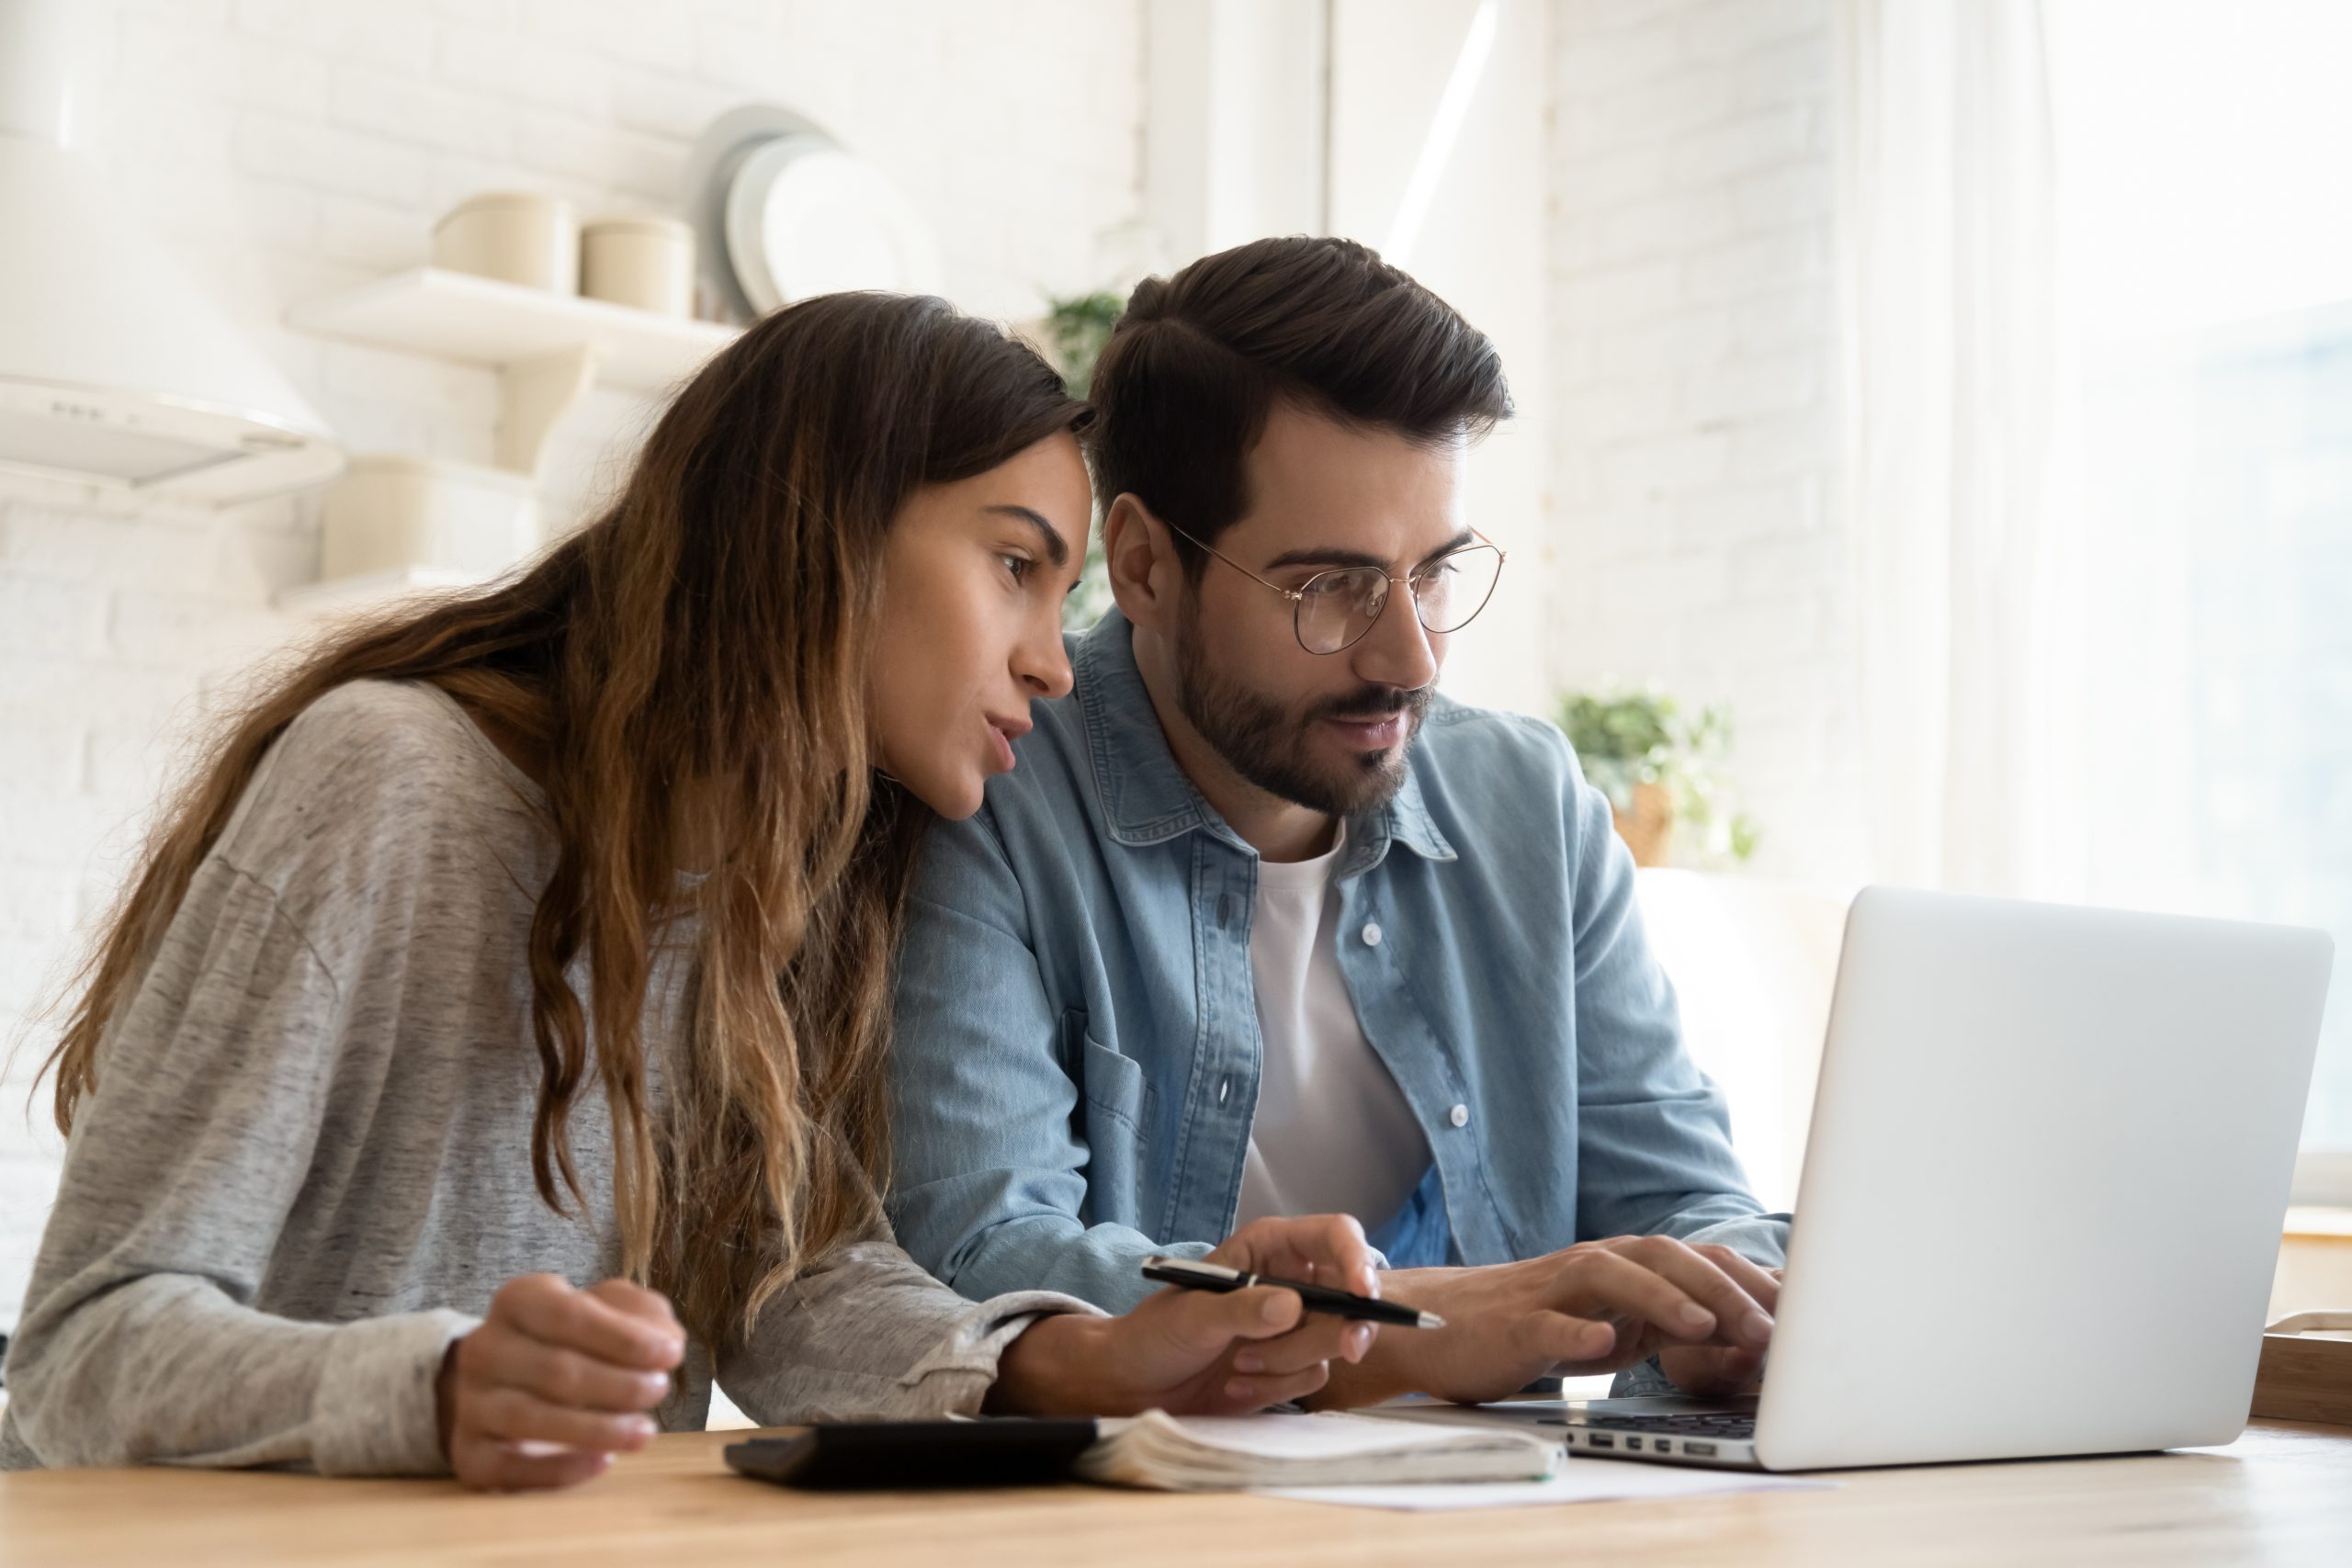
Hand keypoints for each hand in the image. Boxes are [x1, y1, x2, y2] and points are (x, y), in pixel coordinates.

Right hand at [437, 1275, 686, 1490]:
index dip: (622, 1337)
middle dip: (618, 1384)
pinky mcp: (470, 1453)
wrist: (509, 1382)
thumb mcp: (611, 1311)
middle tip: (659, 1390)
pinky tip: (603, 1461)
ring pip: (529, 1418)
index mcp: (518, 1300)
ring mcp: (471, 1402)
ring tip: (644, 1432)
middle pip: (554, 1370)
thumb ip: (643, 1315)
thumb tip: (664, 1342)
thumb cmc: (574, 1340)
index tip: (670, 1355)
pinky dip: (559, 1469)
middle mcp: (485, 1348)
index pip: (567, 1314)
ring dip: (597, 1429)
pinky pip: (509, 1467)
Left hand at [988, 1215, 1383, 1415]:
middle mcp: (1290, 1281)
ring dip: (1289, 1362)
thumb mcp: (1193, 1317)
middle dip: (1343, 1326)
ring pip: (1334, 1341)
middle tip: (1347, 1349)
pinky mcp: (1292, 1365)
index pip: (1335, 1237)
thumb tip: (1292, 1307)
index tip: (1363, 1294)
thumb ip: (1241, 1310)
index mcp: (1270, 1248)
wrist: (1134, 1385)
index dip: (1358, 1259)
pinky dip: (1279, 1386)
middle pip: (1352, 1294)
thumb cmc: (1154, 1335)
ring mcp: (1295, 1325)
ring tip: (1239, 1365)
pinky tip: (1238, 1384)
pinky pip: (1315, 1376)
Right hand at [1311, 1237, 1778, 1407]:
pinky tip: (1603, 1346)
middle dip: (1721, 1289)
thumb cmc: (1536, 1326)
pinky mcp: (1514, 1324)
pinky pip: (1547, 1323)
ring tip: (1705, 1328)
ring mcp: (1552, 1291)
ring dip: (1663, 1299)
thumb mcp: (1615, 1326)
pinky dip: (1577, 1332)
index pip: (1697, 1260)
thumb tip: (1746, 1336)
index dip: (1749, 1282)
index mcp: (1623, 1265)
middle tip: (1768, 1328)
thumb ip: (1669, 1323)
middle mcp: (1592, 1265)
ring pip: (1611, 1276)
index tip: (1800, 1317)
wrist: (1442, 1326)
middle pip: (1664, 1256)